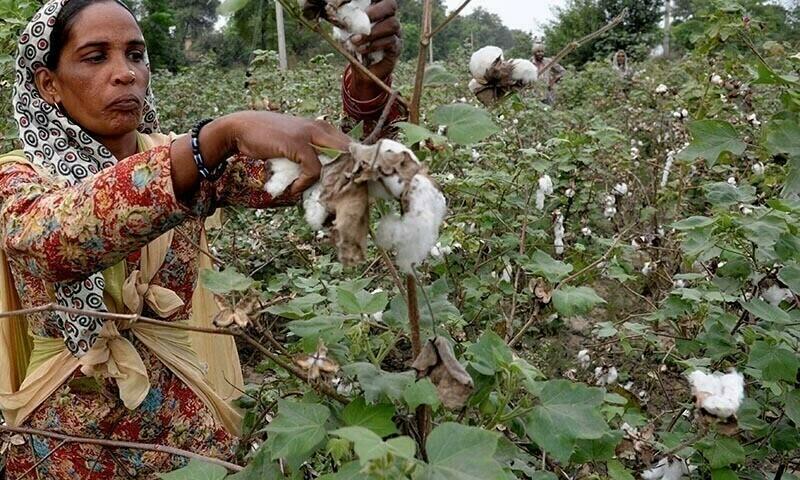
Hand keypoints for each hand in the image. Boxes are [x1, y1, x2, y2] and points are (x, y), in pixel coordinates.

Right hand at [227, 111, 351, 193]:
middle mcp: (321, 128)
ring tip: (317, 194)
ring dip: (329, 182)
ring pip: (337, 161)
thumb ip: (314, 154)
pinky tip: (294, 188)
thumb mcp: (297, 143)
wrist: (242, 127)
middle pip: (351, 154)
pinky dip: (305, 183)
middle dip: (350, 175)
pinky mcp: (298, 144)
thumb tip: (329, 179)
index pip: (351, 147)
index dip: (353, 167)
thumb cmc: (269, 139)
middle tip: (340, 195)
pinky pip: (313, 170)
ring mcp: (310, 134)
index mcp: (324, 127)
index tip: (347, 185)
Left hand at [350, 0, 400, 98]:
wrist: (362, 72)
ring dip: (372, 32)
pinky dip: (374, 45)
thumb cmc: (354, 47)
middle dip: (376, 11)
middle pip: (391, 5)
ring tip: (356, 41)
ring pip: (392, 24)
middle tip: (363, 18)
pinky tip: (362, 49)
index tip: (362, 6)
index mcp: (377, 11)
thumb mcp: (346, 32)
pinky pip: (390, 41)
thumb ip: (345, 21)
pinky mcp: (396, 47)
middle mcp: (389, 18)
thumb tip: (336, 11)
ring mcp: (395, 33)